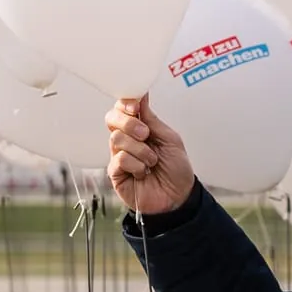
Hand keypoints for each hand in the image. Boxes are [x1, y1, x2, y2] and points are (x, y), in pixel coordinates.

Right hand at [105, 95, 196, 215]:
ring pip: (117, 139)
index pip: (122, 108)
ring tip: (152, 161)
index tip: (135, 106)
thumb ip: (152, 119)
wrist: (179, 196)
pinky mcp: (115, 173)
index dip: (125, 104)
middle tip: (146, 134)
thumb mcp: (169, 138)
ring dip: (140, 149)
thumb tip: (141, 95)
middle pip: (112, 119)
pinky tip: (144, 172)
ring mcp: (119, 155)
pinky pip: (119, 159)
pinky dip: (136, 164)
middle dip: (129, 123)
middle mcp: (126, 140)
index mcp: (139, 128)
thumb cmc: (176, 168)